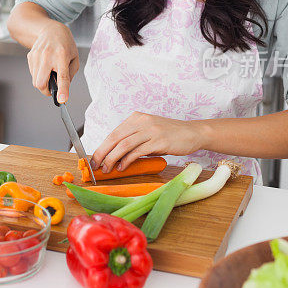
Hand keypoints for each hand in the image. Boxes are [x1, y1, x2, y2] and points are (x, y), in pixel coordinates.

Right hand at [26, 21, 78, 102]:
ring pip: (35, 81)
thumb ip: (70, 75)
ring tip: (50, 72)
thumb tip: (62, 90)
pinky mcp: (30, 57)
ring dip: (43, 82)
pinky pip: (32, 74)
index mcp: (62, 56)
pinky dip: (39, 74)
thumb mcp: (74, 58)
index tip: (61, 99)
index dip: (62, 89)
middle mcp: (47, 56)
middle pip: (41, 83)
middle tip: (52, 87)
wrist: (50, 30)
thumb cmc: (65, 44)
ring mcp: (36, 56)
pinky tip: (44, 66)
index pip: (62, 76)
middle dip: (46, 90)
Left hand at [90, 112, 207, 172]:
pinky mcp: (159, 140)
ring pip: (124, 144)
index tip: (94, 159)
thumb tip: (114, 156)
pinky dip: (127, 160)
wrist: (193, 133)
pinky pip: (138, 151)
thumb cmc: (170, 135)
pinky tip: (122, 167)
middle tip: (95, 166)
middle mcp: (142, 121)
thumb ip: (133, 140)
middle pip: (115, 138)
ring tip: (107, 169)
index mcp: (136, 118)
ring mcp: (151, 130)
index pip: (113, 133)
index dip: (101, 147)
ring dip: (112, 158)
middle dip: (102, 153)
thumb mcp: (148, 133)